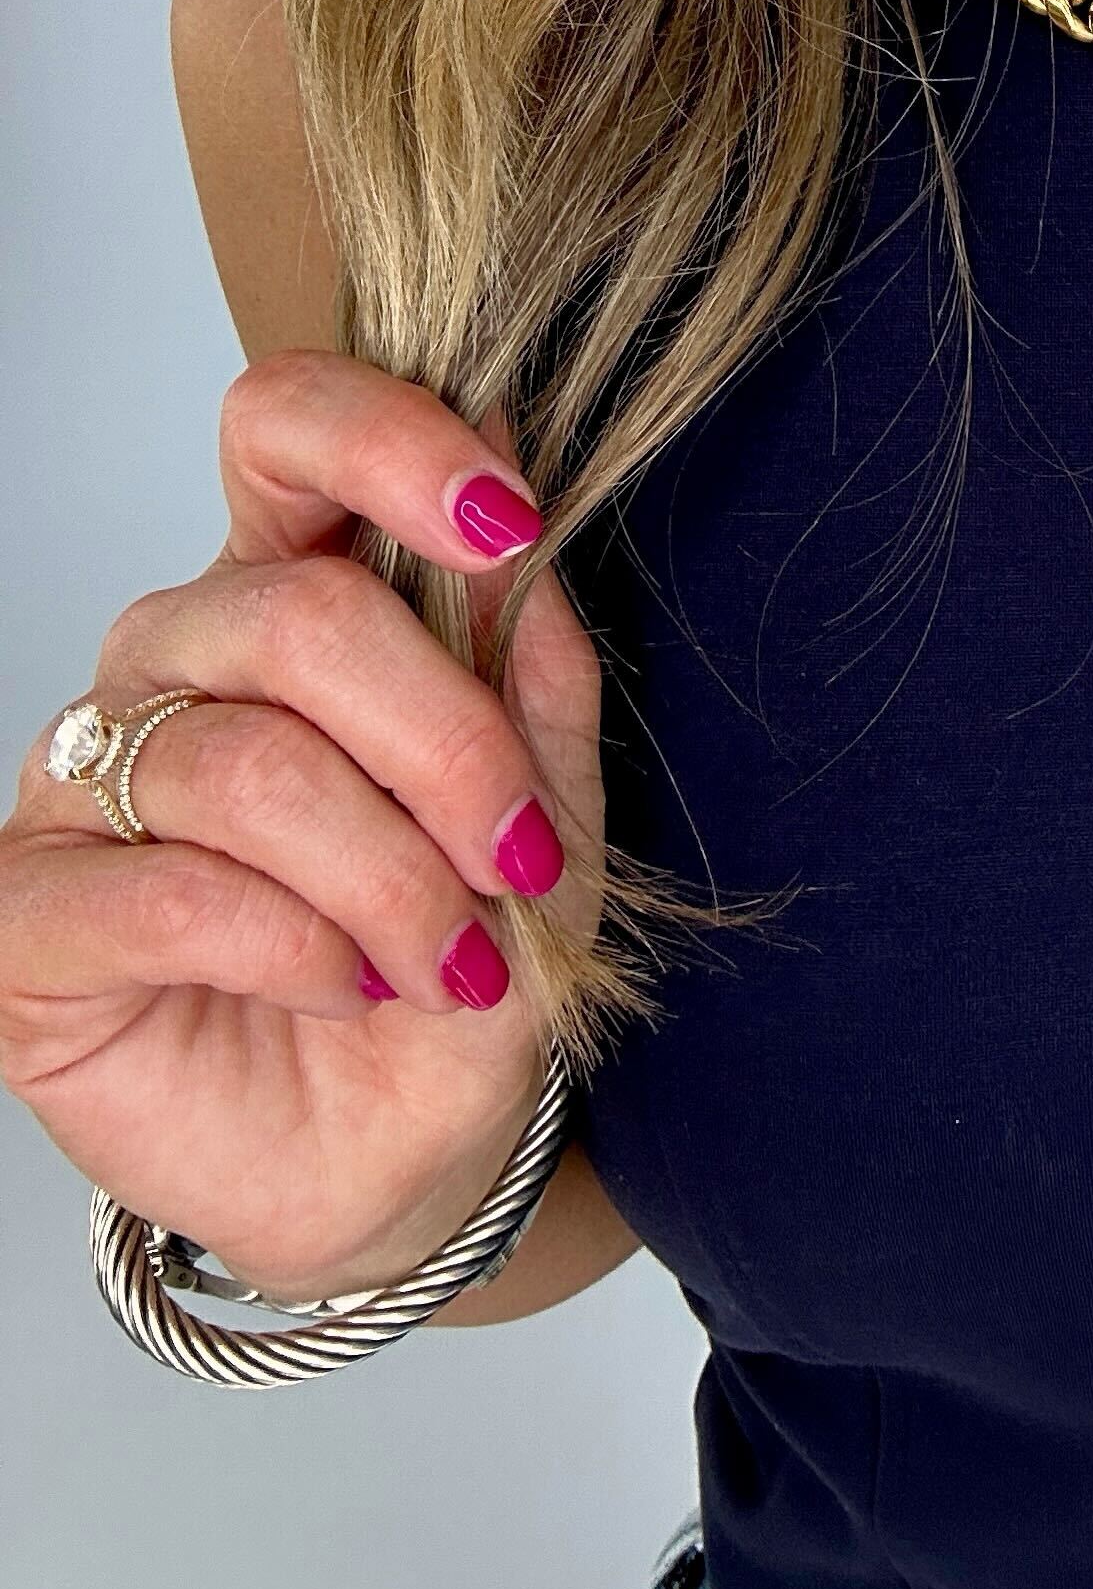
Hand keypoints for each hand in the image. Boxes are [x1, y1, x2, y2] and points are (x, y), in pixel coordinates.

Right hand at [0, 352, 604, 1299]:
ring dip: (390, 870)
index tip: (507, 523)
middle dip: (443, 742)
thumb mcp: (544, 805)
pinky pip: (172, 891)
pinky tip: (351, 983)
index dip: (389, 443)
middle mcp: (172, 667)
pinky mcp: (31, 923)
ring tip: (454, 955)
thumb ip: (531, 664)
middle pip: (294, 615)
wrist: (409, 1155)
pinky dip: (298, 942)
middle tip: (514, 853)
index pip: (284, 432)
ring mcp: (84, 789)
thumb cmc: (462, 961)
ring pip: (245, 762)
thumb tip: (520, 524)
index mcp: (289, 597)